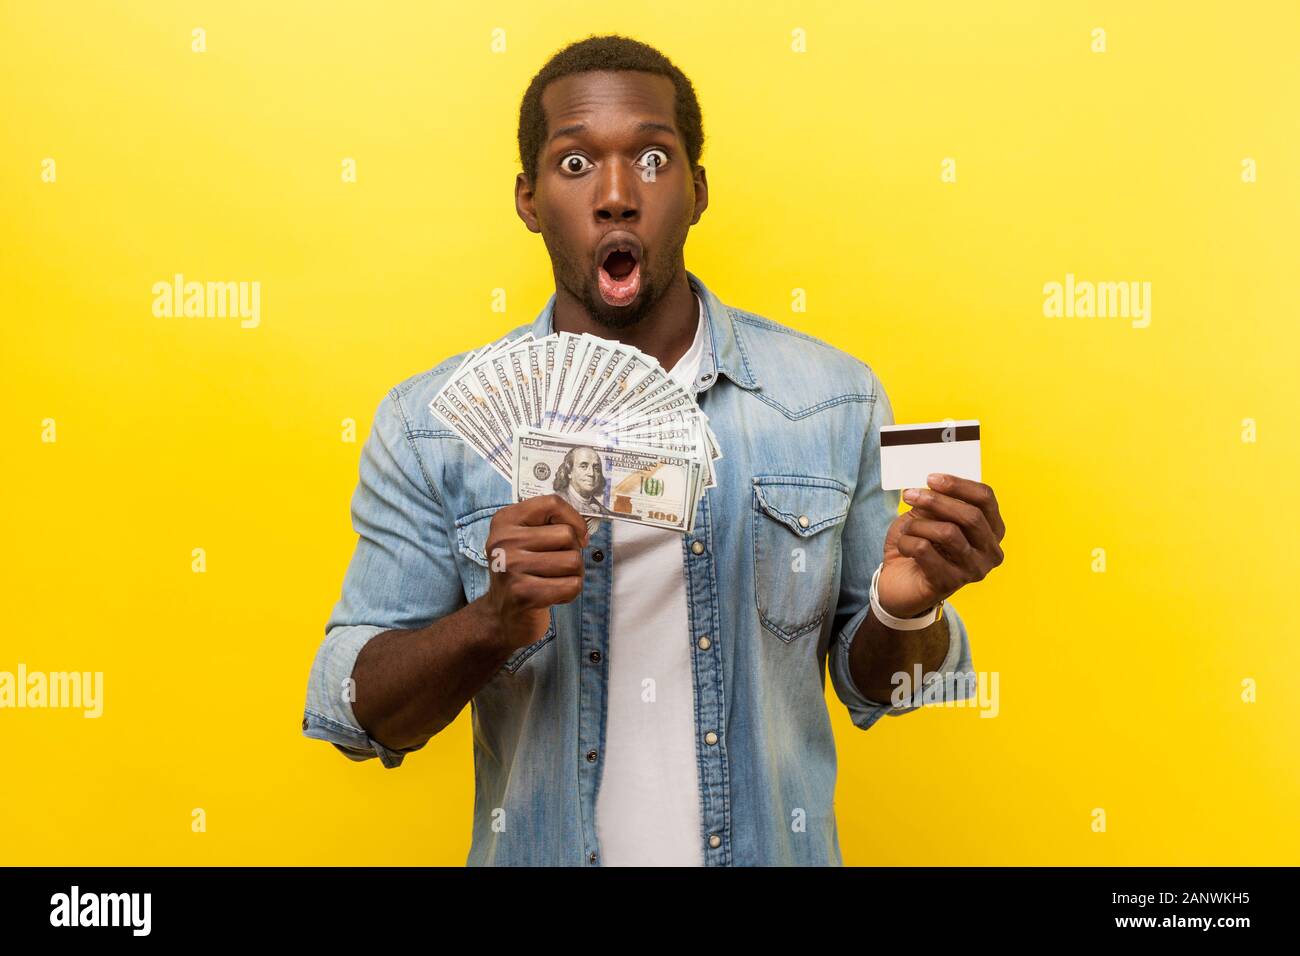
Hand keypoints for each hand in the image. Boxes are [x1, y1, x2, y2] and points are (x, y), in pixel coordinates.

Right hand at [482, 494, 589, 651]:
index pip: (552, 503)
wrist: (500, 615)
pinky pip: (571, 586)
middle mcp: (503, 541)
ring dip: (573, 574)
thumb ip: (551, 526)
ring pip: (573, 561)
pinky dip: (570, 592)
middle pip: (567, 535)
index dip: (573, 519)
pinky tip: (553, 594)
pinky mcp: (522, 594)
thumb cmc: (521, 574)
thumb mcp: (525, 540)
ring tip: (554, 580)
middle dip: (573, 552)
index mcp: (505, 521)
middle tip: (557, 566)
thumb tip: (583, 532)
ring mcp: (511, 567)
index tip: (575, 536)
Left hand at [877, 474, 1005, 618]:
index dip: (958, 485)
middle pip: (971, 516)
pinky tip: (904, 547)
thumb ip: (937, 502)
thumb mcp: (928, 517)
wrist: (901, 585)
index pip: (986, 499)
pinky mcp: (950, 583)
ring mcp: (973, 570)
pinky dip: (907, 542)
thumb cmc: (919, 546)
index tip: (931, 478)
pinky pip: (925, 549)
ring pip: (948, 532)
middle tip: (909, 495)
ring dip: (918, 524)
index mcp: (992, 530)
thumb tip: (932, 483)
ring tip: (906, 529)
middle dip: (936, 501)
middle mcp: (990, 552)